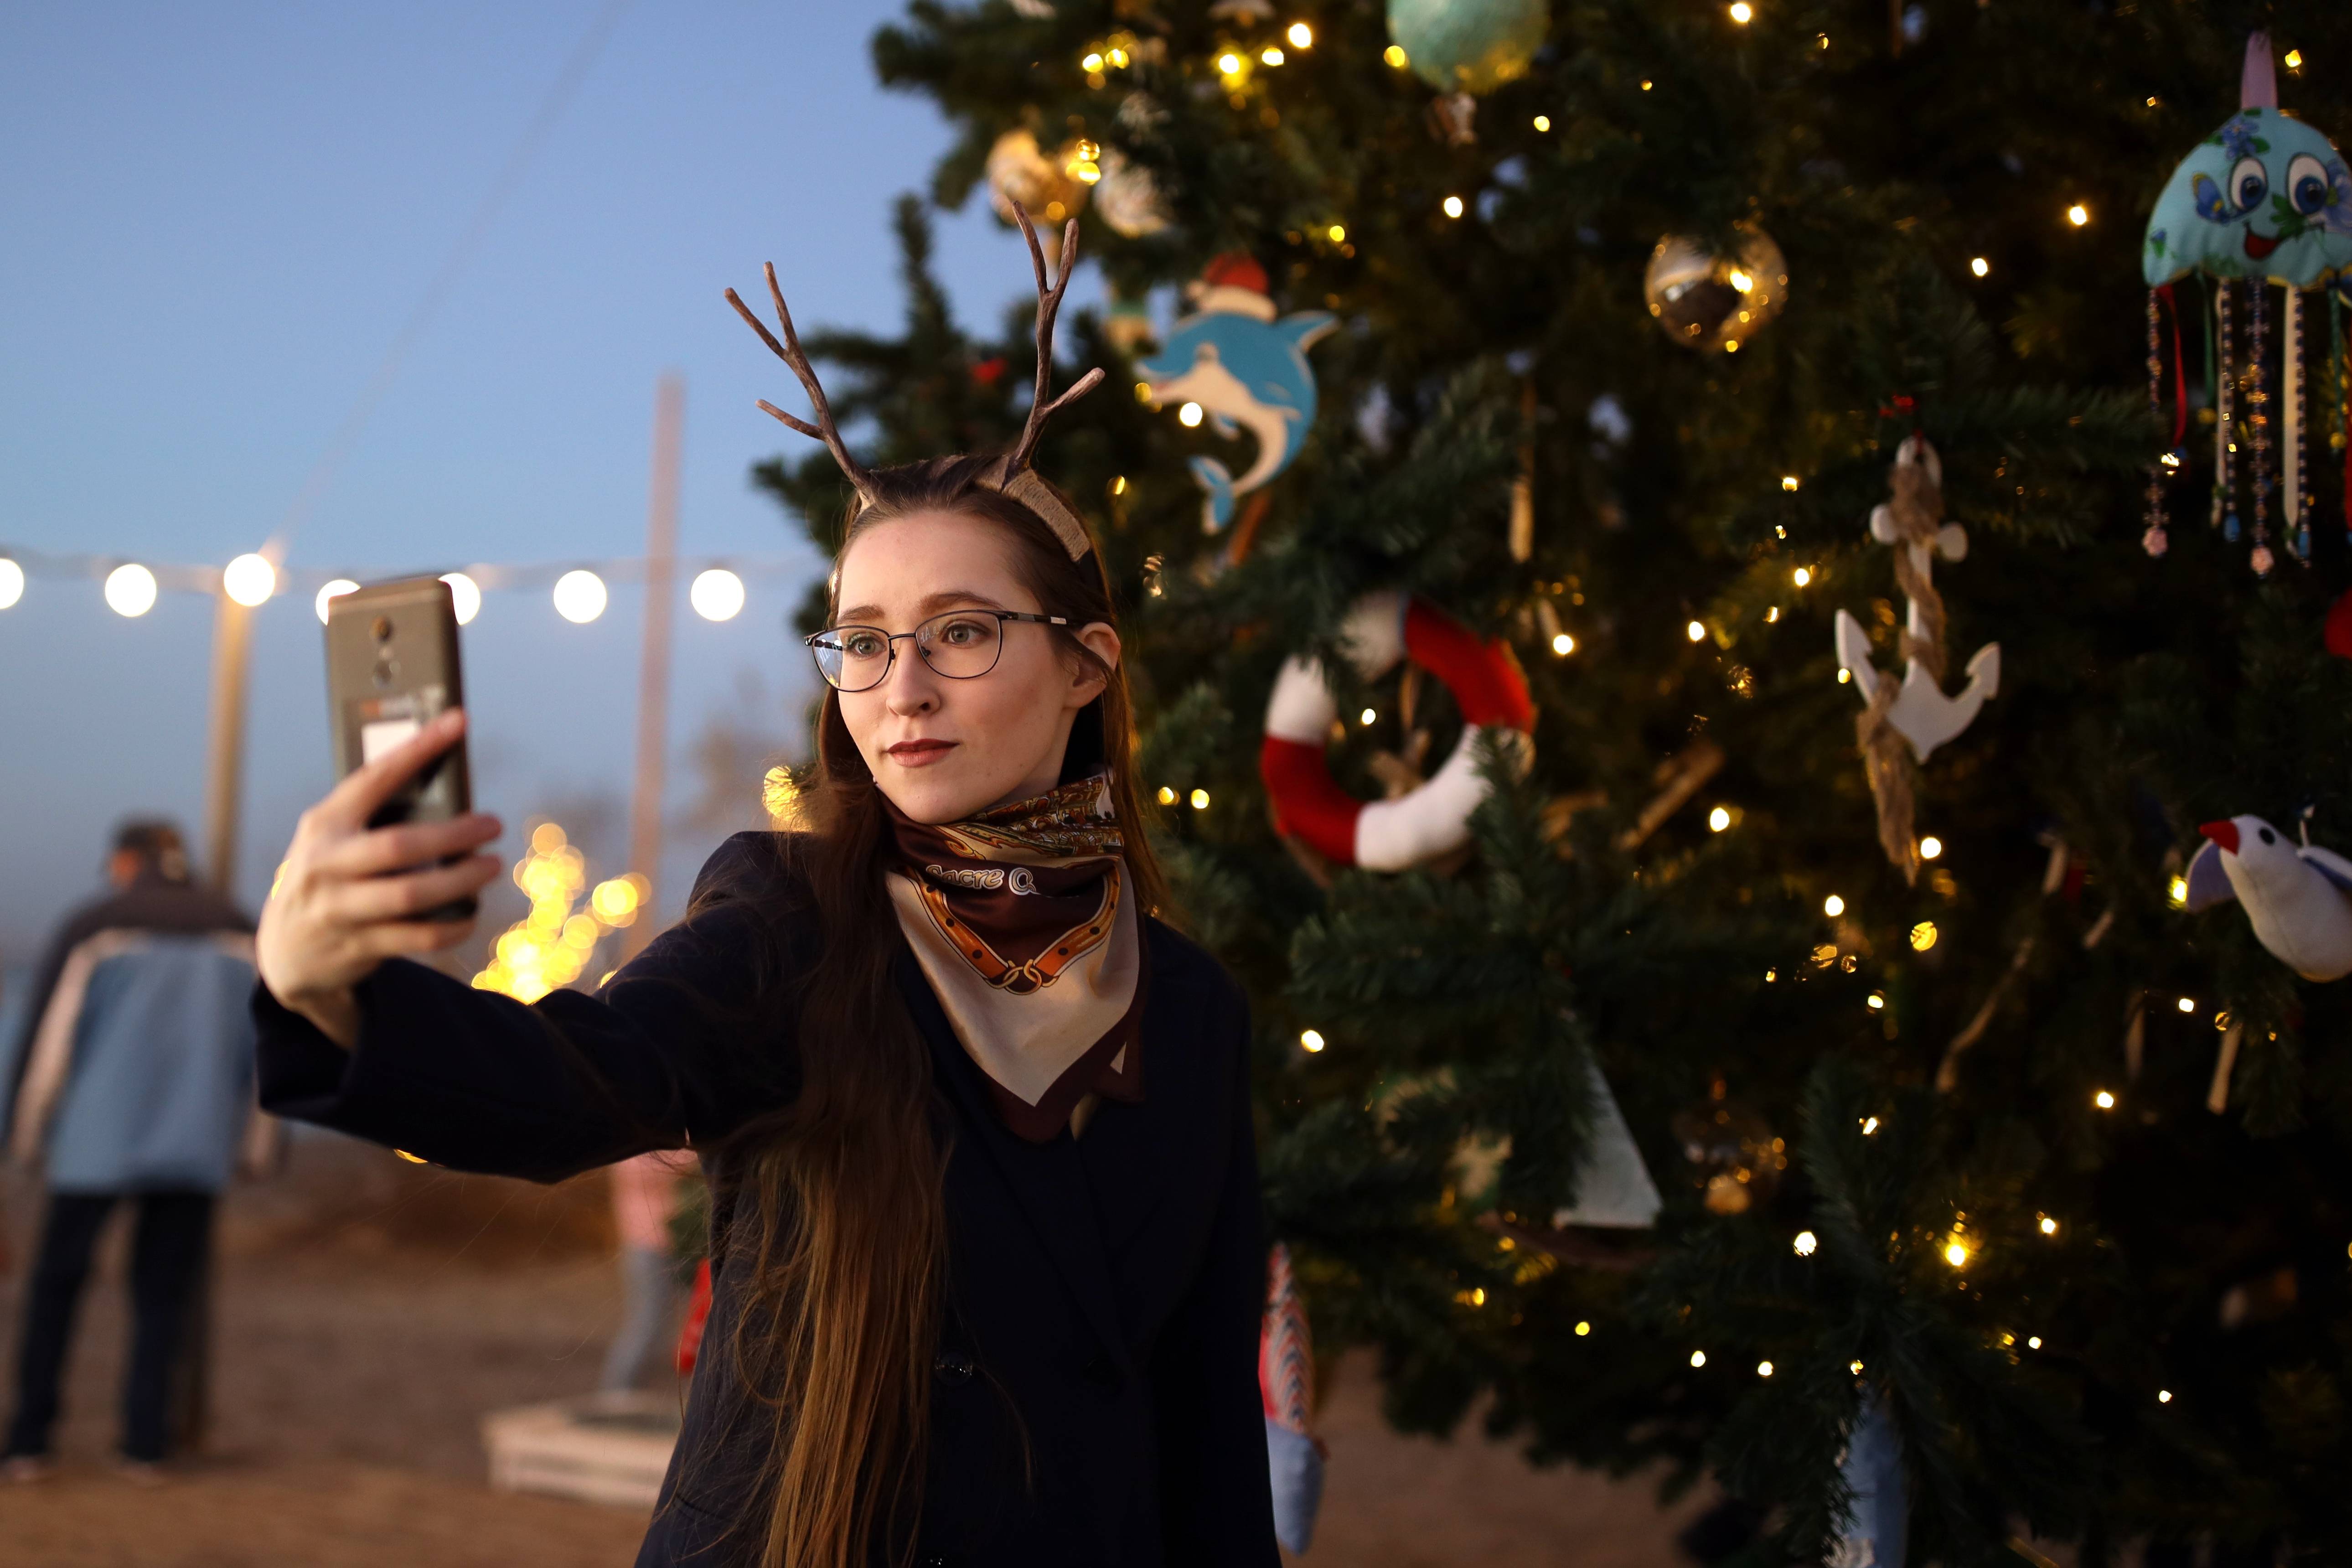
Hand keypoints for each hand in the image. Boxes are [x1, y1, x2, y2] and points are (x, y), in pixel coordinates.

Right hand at [256, 709, 501, 1047]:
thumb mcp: (333, 839)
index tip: (458, 722)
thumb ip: (372, 817)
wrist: (285, 950)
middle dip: (455, 834)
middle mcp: (326, 864)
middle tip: (492, 825)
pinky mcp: (357, 946)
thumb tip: (446, 792)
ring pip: (412, 894)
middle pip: (400, 845)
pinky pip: (417, 937)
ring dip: (462, 880)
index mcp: (324, 824)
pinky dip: (453, 925)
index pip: (374, 777)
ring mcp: (339, 908)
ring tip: (492, 866)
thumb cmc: (326, 875)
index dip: (418, 749)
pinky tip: (472, 912)